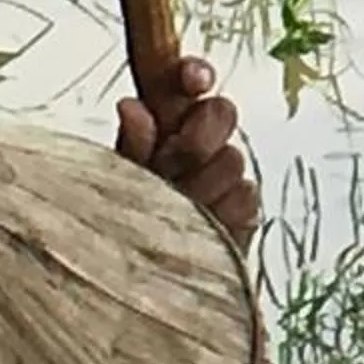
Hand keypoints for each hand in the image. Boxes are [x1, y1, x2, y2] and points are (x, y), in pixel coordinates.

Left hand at [113, 55, 260, 250]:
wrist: (142, 290)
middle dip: (199, 137)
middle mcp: (198, 144)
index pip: (187, 83)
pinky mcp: (245, 209)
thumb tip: (130, 104)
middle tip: (172, 163)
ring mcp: (225, 175)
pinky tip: (199, 228)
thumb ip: (130, 145)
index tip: (193, 81)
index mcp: (163, 126)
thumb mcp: (118, 183)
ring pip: (232, 158)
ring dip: (200, 186)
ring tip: (175, 210)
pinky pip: (244, 196)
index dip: (194, 73)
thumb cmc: (124, 226)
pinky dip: (218, 213)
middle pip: (222, 112)